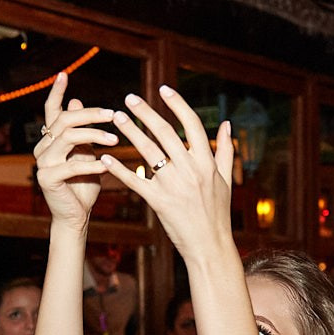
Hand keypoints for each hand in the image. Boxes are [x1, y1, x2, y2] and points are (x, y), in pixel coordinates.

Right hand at [34, 72, 119, 229]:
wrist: (77, 215)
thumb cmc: (85, 184)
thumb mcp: (86, 153)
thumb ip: (82, 131)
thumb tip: (77, 101)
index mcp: (51, 140)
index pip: (51, 111)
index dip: (56, 92)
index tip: (64, 74)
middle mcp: (42, 148)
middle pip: (65, 120)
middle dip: (91, 114)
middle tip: (113, 114)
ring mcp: (42, 163)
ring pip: (68, 137)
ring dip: (94, 135)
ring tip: (115, 139)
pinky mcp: (47, 178)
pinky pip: (72, 165)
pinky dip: (92, 163)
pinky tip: (107, 164)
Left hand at [99, 86, 233, 252]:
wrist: (210, 246)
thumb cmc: (218, 213)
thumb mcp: (225, 180)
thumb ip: (225, 150)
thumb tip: (227, 124)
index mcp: (206, 162)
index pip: (191, 124)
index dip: (177, 104)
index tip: (163, 89)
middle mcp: (190, 170)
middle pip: (165, 133)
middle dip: (145, 112)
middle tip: (130, 98)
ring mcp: (174, 186)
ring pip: (147, 151)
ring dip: (130, 132)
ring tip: (116, 118)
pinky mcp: (158, 201)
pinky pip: (135, 181)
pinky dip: (119, 168)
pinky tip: (105, 157)